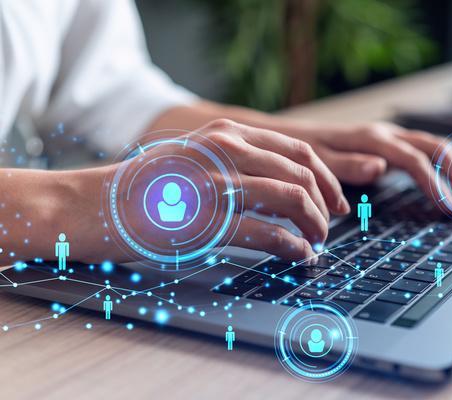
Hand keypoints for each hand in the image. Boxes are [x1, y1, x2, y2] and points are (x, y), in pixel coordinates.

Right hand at [109, 119, 348, 262]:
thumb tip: (280, 186)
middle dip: (327, 202)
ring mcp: (219, 185)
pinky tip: (300, 255)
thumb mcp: (195, 155)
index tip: (336, 198)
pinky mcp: (209, 222)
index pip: (298, 149)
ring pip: (294, 200)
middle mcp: (227, 151)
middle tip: (332, 223)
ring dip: (315, 225)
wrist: (95, 204)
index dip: (326, 176)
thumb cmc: (145, 185)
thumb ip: (236, 161)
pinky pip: (271, 234)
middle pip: (303, 174)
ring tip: (318, 242)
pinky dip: (295, 246)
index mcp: (227, 133)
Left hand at [285, 121, 451, 213]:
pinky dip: (447, 163)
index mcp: (372, 139)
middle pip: (436, 148)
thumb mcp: (318, 160)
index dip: (436, 184)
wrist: (290, 136)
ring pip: (436, 147)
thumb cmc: (302, 152)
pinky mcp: (389, 145)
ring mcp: (390, 138)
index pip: (414, 160)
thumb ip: (347, 165)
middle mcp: (387, 134)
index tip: (451, 209)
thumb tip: (379, 167)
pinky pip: (426, 151)